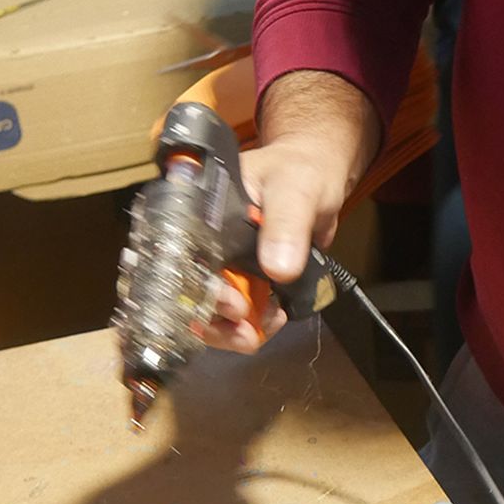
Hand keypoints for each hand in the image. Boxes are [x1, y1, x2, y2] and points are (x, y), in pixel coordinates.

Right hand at [201, 134, 352, 353]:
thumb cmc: (299, 171)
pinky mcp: (241, 280)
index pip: (184, 257)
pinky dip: (250, 325)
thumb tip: (278, 268)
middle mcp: (202, 241)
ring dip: (230, 330)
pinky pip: (235, 312)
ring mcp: (221, 263)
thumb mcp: (294, 190)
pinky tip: (272, 320)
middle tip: (247, 332)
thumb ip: (286, 224)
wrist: (319, 179)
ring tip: (259, 332)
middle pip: (188, 292)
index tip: (232, 306)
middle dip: (214, 321)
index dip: (199, 288)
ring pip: (208, 309)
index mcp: (199, 212)